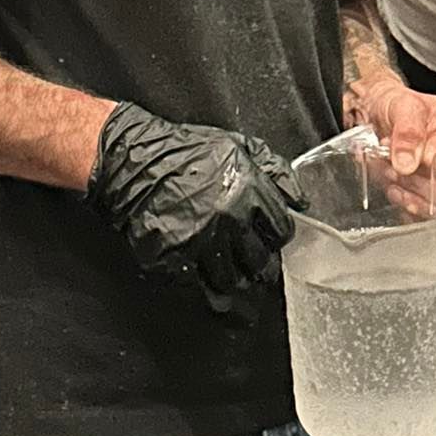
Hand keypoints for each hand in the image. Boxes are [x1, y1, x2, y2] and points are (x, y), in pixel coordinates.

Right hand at [86, 100, 304, 310]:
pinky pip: (198, 287)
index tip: (270, 238)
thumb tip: (301, 200)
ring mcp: (200, 241)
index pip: (280, 231)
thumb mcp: (239, 147)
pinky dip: (204, 288)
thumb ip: (275, 171)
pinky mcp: (173, 259)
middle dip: (259, 264)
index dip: (277, 237)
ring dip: (233, 279)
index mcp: (248, 190)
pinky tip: (204, 279)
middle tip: (252, 261)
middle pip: (259, 262)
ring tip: (228, 270)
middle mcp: (228, 218)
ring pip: (231, 281)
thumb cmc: (186, 152)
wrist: (134, 161)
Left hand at [344, 75, 435, 218]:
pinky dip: (405, 205)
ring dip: (410, 196)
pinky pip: (422, 215)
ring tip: (392, 176)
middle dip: (418, 182)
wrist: (377, 114)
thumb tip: (409, 162)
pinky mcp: (427, 198)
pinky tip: (394, 189)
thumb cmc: (399, 106)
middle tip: (397, 167)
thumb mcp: (404, 106)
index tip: (418, 155)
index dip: (434, 158)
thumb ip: (408, 131)